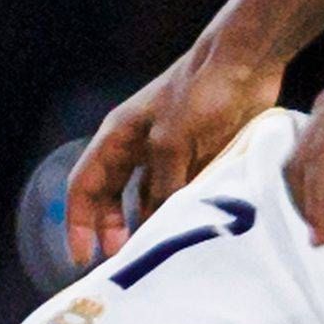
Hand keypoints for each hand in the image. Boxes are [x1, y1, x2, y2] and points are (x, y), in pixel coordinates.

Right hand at [64, 41, 285, 269]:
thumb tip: (161, 228)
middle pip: (112, 197)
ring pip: (148, 199)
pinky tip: (189, 234)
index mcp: (119, 137)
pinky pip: (181, 195)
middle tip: (125, 261)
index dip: (78, 223)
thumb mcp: (172, 143)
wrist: (245, 62)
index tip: (82, 260)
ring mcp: (168, 153)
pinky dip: (180, 215)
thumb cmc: (200, 94)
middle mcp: (137, 147)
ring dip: (149, 226)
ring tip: (158, 255)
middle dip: (112, 230)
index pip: (84, 186)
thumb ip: (163, 187)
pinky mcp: (199, 156)